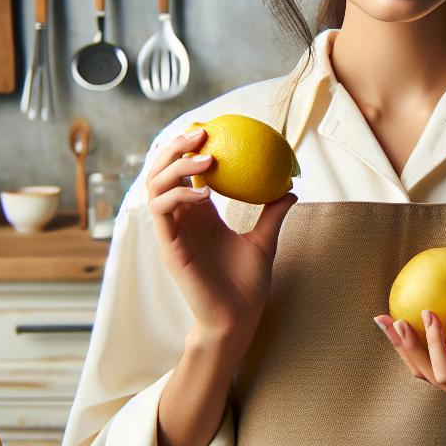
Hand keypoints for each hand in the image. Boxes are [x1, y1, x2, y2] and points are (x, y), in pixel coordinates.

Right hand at [148, 127, 297, 357]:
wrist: (237, 318)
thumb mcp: (265, 240)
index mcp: (198, 213)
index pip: (183, 171)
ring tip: (206, 157)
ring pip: (155, 186)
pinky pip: (162, 212)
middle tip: (201, 132)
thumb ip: (272, 212)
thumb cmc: (246, 284)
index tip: (210, 128)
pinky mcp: (168, 246)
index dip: (188, 146)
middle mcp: (180, 218)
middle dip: (175, 146)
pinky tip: (204, 193)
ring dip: (176, 166)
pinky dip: (179, 195)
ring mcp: (171, 232)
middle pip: (162, 170)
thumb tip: (290, 186)